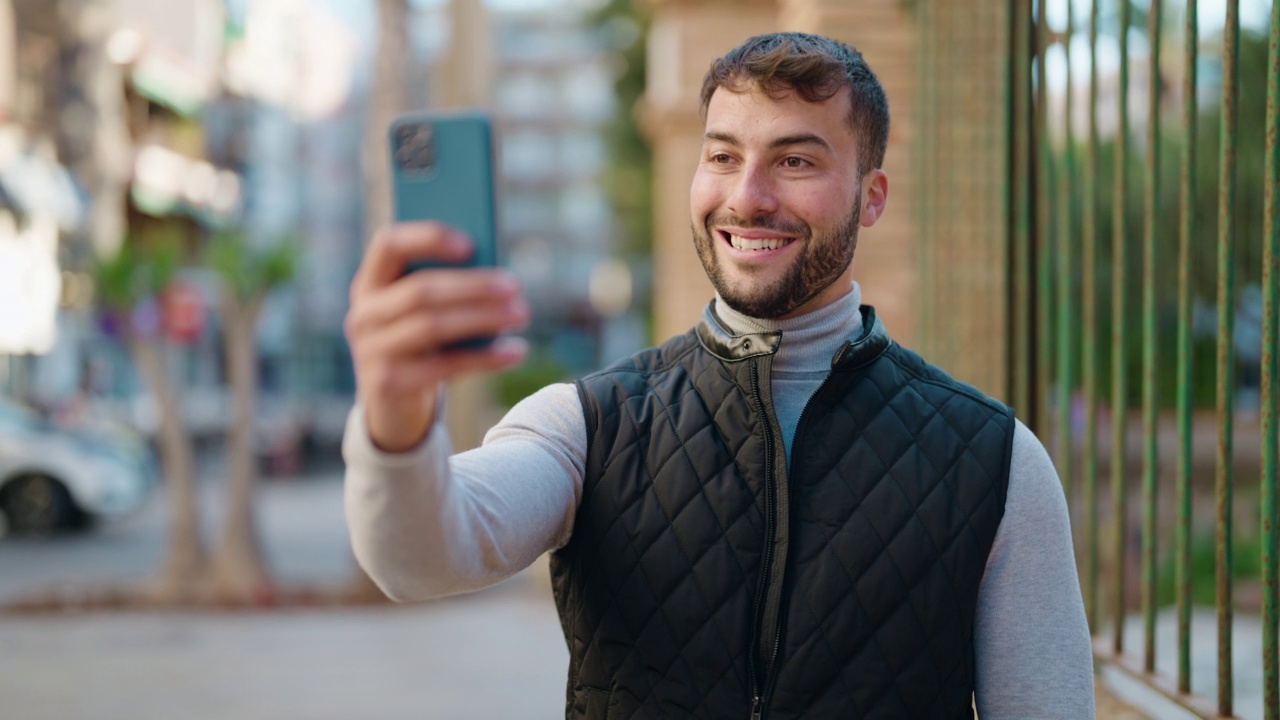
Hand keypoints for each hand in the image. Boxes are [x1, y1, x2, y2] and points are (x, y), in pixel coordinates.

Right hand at [344, 222, 529, 451]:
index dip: (428, 238)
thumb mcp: (421, 313)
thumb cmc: (420, 345)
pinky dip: (485, 358)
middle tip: (515, 286)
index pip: (389, 245)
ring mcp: (372, 351)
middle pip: (421, 291)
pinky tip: (516, 351)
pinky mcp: (390, 384)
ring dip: (483, 318)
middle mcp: (363, 314)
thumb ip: (445, 288)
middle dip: (473, 286)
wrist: (393, 405)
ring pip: (433, 326)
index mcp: (369, 284)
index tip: (471, 244)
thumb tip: (496, 277)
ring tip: (522, 314)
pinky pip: (445, 366)